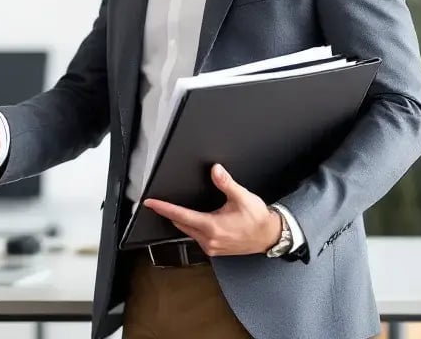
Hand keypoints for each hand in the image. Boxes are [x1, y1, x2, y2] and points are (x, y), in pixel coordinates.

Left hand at [143, 164, 281, 256]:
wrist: (269, 237)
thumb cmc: (258, 219)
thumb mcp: (243, 198)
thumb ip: (227, 183)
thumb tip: (215, 170)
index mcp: (213, 227)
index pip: (181, 216)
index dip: (163, 208)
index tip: (150, 203)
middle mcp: (209, 240)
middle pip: (180, 224)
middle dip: (169, 213)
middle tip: (158, 202)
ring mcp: (211, 247)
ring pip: (186, 231)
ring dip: (180, 220)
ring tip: (173, 208)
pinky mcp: (214, 249)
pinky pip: (195, 237)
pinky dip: (191, 227)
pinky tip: (193, 220)